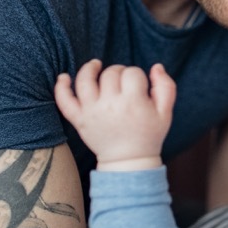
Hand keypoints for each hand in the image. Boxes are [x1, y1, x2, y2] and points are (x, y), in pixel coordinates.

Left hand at [54, 59, 175, 169]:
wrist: (128, 162)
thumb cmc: (149, 135)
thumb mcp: (165, 113)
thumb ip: (166, 86)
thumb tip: (156, 66)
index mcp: (133, 102)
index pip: (132, 73)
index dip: (138, 76)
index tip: (140, 86)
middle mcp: (110, 105)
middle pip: (110, 74)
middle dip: (119, 72)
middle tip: (125, 83)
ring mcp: (92, 112)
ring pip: (85, 80)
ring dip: (89, 69)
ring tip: (95, 65)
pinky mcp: (79, 120)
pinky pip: (64, 101)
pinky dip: (61, 87)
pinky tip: (63, 77)